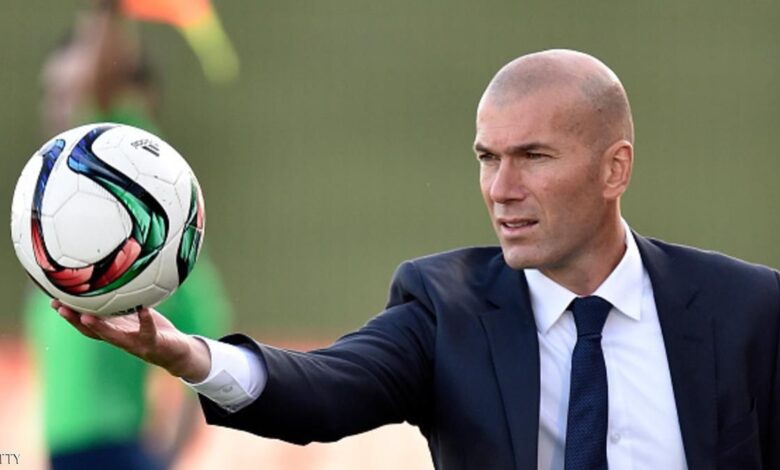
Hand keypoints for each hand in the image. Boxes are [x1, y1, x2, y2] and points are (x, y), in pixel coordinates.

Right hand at [53, 300, 211, 381]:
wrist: (177, 351)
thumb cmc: (154, 329)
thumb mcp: (137, 314)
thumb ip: (125, 302)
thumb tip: (114, 278)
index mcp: (115, 331)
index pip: (87, 324)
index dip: (70, 315)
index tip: (54, 301)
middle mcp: (121, 339)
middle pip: (93, 332)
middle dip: (75, 321)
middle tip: (60, 307)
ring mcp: (136, 344)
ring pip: (114, 337)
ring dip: (100, 327)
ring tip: (87, 316)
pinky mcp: (154, 344)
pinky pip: (148, 331)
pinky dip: (145, 320)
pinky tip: (142, 308)